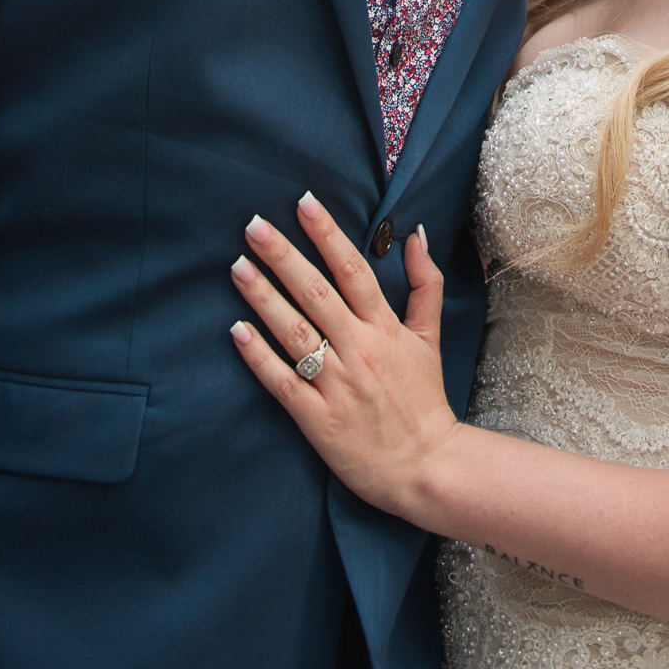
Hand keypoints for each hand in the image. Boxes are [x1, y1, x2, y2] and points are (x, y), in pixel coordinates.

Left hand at [229, 195, 466, 524]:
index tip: (303, 203)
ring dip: (264, 298)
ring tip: (237, 267)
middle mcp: (360, 351)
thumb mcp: (431, 338)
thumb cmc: (424, 400)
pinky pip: (283, 382)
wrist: (426, 466)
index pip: (353, 270)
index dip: (327, 234)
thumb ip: (424, 284)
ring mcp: (337, 385)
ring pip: (295, 333)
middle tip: (253, 226)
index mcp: (385, 329)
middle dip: (284, 256)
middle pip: (317, 294)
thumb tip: (415, 234)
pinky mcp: (318, 419)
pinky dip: (259, 357)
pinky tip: (237, 330)